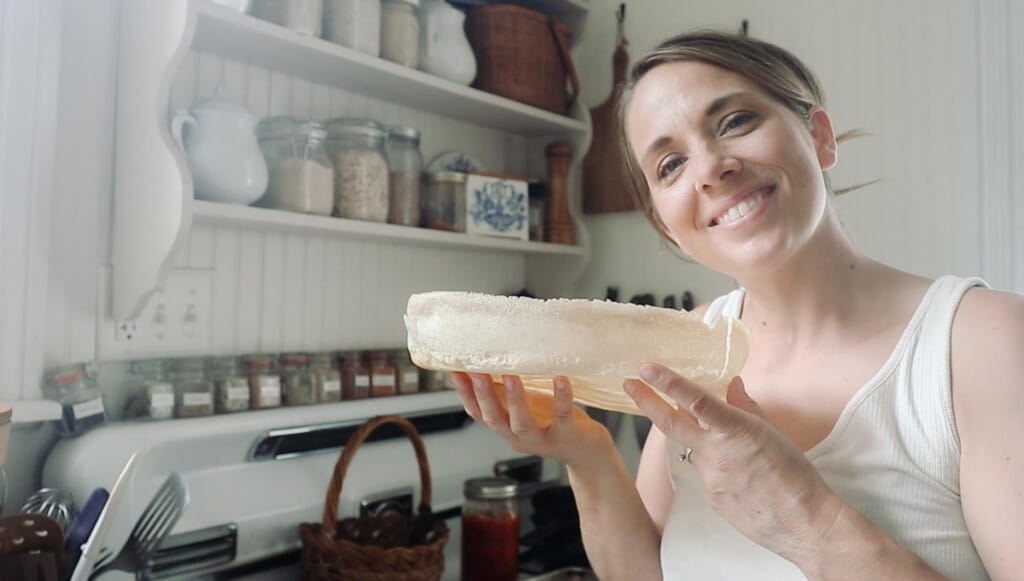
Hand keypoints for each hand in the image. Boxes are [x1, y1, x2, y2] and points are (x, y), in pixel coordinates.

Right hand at [451, 373, 614, 468]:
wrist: (588, 454)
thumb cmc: (555, 423)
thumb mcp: (526, 408)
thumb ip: (507, 394)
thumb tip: (486, 365)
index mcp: (506, 428)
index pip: (478, 413)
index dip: (465, 395)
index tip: (455, 371)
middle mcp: (519, 437)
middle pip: (494, 419)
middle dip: (483, 396)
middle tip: (476, 371)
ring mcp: (542, 439)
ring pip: (523, 423)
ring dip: (515, 400)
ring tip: (512, 376)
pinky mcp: (567, 437)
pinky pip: (562, 417)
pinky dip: (562, 398)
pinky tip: (561, 379)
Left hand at [624, 363, 842, 563]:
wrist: (803, 523)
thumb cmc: (796, 475)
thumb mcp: (773, 432)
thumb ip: (746, 406)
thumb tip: (732, 385)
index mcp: (734, 430)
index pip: (693, 400)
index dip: (667, 382)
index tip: (646, 369)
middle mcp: (715, 453)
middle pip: (669, 423)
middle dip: (646, 401)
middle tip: (629, 384)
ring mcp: (708, 477)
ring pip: (695, 451)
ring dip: (705, 444)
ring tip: (742, 457)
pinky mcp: (709, 498)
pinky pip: (707, 475)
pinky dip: (718, 469)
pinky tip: (744, 479)